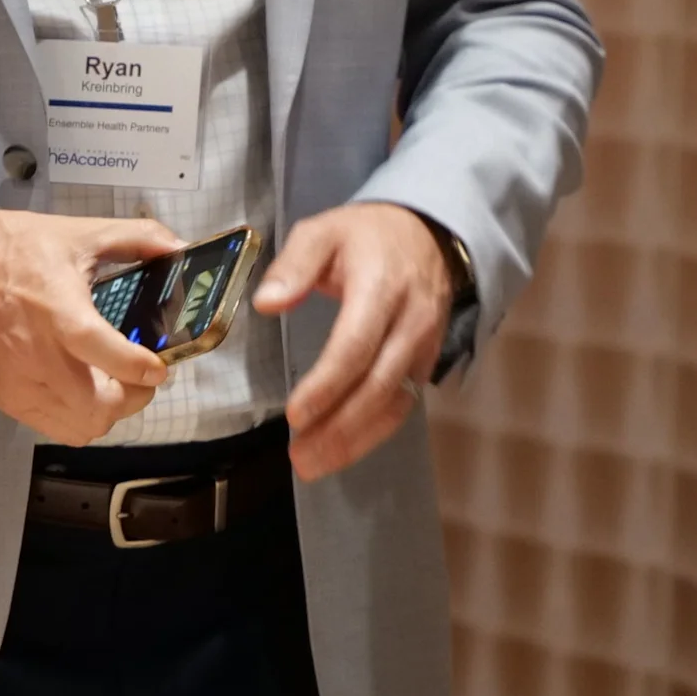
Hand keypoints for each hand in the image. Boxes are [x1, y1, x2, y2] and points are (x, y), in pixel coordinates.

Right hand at [0, 207, 175, 443]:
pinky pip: (54, 428)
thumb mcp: (78, 232)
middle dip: (134, 397)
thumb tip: (177, 246)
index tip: (160, 367)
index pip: (109, 357)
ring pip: (81, 427)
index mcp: (61, 312)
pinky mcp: (7, 397)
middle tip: (143, 377)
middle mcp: (40, 357)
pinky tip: (84, 393)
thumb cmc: (13, 247)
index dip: (141, 369)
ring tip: (115, 387)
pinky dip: (78, 419)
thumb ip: (135, 237)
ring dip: (108, 414)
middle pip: (100, 408)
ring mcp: (21, 383)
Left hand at [253, 201, 450, 480]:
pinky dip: (374, 433)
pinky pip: (405, 404)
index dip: (326, 387)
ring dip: (356, 440)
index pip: (355, 346)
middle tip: (300, 458)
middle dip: (340, 428)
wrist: (429, 235)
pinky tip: (343, 449)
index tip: (294, 416)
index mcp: (381, 287)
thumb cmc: (366, 236)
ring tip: (314, 464)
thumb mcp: (323, 231)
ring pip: (395, 403)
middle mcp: (410, 321)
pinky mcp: (427, 361)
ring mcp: (424, 345)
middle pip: (378, 385)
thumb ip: (294, 265)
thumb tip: (266, 304)